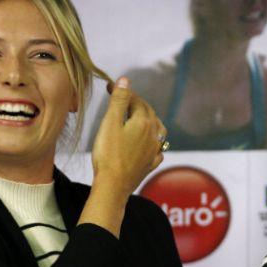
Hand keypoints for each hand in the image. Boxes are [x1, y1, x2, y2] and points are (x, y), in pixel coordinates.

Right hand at [90, 76, 166, 200]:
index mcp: (144, 122)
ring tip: (141, 118)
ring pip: (158, 129)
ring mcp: (154, 151)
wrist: (113, 186)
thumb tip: (125, 80)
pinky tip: (150, 145)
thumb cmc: (109, 154)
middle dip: (136, 103)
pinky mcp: (151, 164)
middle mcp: (154, 134)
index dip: (123, 91)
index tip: (109, 87)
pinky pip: (157, 149)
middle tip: (122, 99)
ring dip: (150, 120)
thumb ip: (119, 100)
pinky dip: (154, 142)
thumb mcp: (110, 123)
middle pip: (148, 112)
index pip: (135, 100)